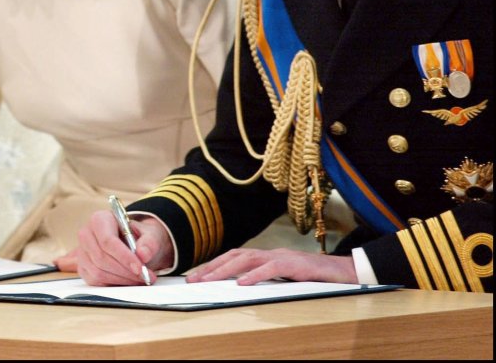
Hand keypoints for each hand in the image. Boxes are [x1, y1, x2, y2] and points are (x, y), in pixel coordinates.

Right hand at [73, 210, 171, 285]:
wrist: (133, 244)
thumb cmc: (139, 237)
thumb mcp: (150, 234)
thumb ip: (149, 242)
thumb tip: (143, 254)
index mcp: (100, 219)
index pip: (107, 240)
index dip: (124, 257)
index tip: (140, 268)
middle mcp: (86, 234)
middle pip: (101, 258)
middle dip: (125, 271)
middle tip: (145, 277)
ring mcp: (82, 252)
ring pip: (98, 272)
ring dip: (121, 280)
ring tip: (139, 279)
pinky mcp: (83, 268)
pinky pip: (95, 281)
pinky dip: (114, 284)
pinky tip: (127, 280)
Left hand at [186, 247, 357, 284]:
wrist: (346, 272)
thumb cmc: (314, 277)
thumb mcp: (285, 279)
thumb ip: (266, 279)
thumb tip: (241, 288)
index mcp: (267, 256)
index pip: (234, 258)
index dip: (214, 265)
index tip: (196, 276)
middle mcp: (271, 253)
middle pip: (235, 256)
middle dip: (212, 267)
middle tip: (194, 280)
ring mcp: (283, 257)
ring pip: (248, 259)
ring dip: (225, 270)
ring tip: (209, 280)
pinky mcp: (296, 265)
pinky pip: (272, 268)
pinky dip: (256, 275)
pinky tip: (243, 283)